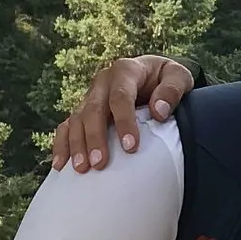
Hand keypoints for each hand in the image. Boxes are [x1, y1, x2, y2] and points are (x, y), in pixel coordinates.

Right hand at [51, 55, 194, 171]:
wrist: (154, 73)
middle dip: (95, 137)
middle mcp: (103, 81)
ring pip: (77, 119)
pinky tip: (61, 166)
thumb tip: (159, 111)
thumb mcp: (179, 77)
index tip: (130, 147)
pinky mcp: (84, 109)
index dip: (124, 121)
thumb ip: (172, 90)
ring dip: (77, 144)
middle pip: (93, 110)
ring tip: (81, 168)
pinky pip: (67, 126)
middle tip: (99, 163)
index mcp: (125, 70)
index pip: (120, 97)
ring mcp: (91, 95)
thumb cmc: (168, 78)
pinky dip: (62, 144)